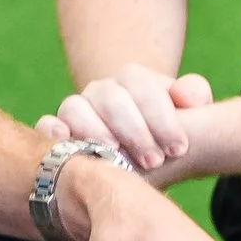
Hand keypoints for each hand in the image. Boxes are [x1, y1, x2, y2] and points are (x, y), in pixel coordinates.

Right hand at [50, 65, 213, 173]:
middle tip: (155, 160)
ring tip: (117, 158)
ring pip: (75, 108)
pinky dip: (52, 132)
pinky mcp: (57, 131)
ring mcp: (76, 108)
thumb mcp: (188, 113)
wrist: (140, 152)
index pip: (141, 86)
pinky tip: (67, 143)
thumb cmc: (165, 133)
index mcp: (132, 79)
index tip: (178, 148)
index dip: (161, 118)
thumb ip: (193, 95)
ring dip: (96, 133)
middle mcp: (101, 90)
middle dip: (135, 132)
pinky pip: (46, 125)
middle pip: (111, 99)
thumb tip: (191, 97)